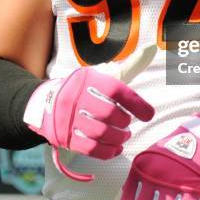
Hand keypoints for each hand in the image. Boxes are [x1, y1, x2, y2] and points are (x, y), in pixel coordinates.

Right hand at [23, 57, 154, 181]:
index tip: (149, 115)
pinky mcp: (66, 136)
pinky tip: (116, 148)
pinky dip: (107, 152)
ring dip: (118, 138)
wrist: (46, 101)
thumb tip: (153, 47)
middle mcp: (78, 97)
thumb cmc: (86, 87)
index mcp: (90, 79)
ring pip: (100, 133)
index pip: (117, 90)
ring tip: (124, 135)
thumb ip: (131, 65)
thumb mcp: (105, 73)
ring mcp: (70, 118)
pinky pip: (90, 149)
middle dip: (124, 122)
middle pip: (109, 114)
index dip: (137, 104)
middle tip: (127, 124)